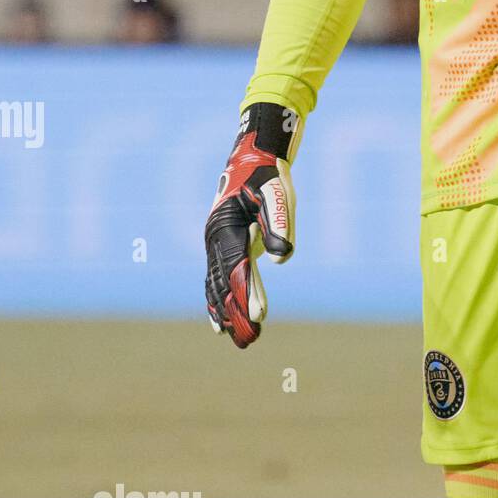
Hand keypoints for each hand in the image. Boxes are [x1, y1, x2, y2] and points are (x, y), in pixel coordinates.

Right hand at [204, 103, 297, 347]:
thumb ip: (279, 223)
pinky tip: (221, 325)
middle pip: (224, 283)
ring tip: (241, 340)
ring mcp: (213, 244)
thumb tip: (283, 257)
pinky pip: (214, 280)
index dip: (248, 292)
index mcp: (226, 227)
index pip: (237, 267)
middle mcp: (214, 239)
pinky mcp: (220, 247)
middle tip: (251, 340)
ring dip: (228, 313)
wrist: (252, 157)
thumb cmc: (268, 175)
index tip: (258, 318)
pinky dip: (217, 303)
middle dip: (237, 312)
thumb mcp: (277, 193)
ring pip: (217, 286)